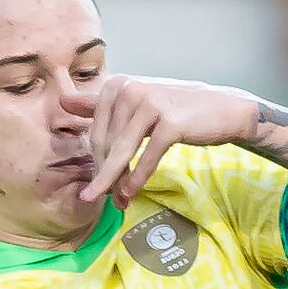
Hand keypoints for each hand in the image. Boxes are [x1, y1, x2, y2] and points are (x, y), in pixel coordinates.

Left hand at [85, 74, 261, 211]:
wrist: (224, 109)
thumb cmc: (178, 109)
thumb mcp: (137, 103)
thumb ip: (99, 103)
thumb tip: (63, 102)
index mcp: (117, 85)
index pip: (96, 131)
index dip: (96, 160)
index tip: (98, 181)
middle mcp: (130, 90)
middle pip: (107, 144)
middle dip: (104, 175)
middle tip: (103, 198)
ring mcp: (150, 104)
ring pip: (123, 153)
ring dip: (116, 182)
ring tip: (115, 203)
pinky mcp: (169, 122)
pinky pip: (146, 158)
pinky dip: (137, 179)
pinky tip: (131, 193)